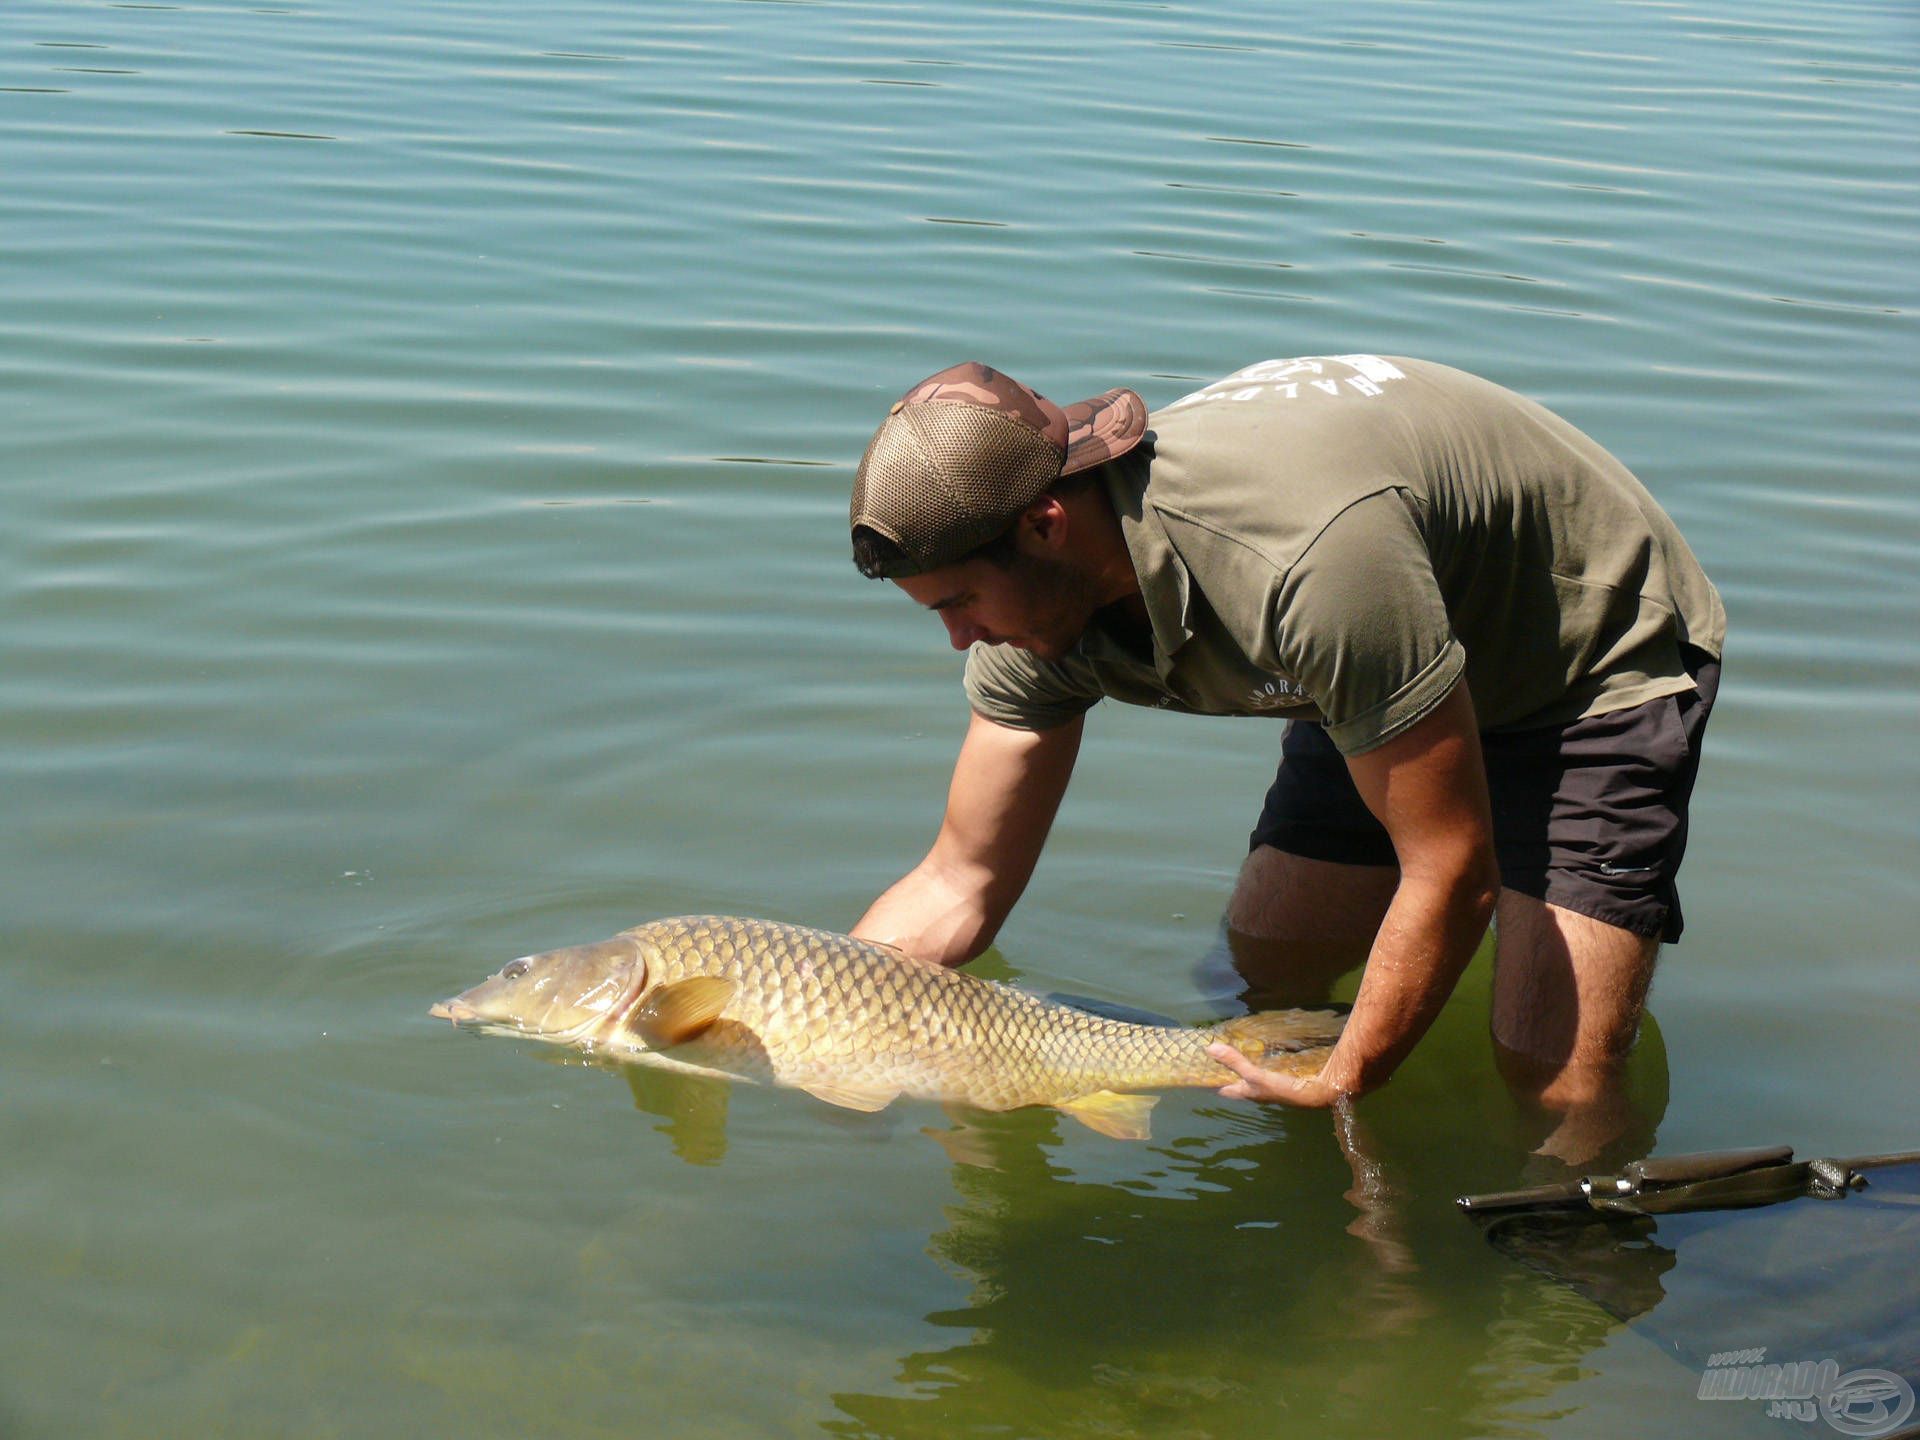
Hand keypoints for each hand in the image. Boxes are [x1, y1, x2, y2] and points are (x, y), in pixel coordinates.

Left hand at [1207, 1042, 1350, 1108]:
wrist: (1315, 1092)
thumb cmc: (1282, 1088)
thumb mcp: (1255, 1075)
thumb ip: (1234, 1062)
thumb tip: (1209, 1049)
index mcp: (1245, 1093)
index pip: (1222, 1089)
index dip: (1210, 1081)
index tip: (1199, 1068)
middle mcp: (1254, 1091)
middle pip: (1234, 1081)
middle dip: (1225, 1070)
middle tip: (1215, 1052)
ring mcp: (1266, 1086)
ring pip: (1248, 1075)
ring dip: (1240, 1065)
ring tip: (1233, 1048)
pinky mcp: (1278, 1079)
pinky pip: (1262, 1069)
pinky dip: (1256, 1061)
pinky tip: (1258, 1051)